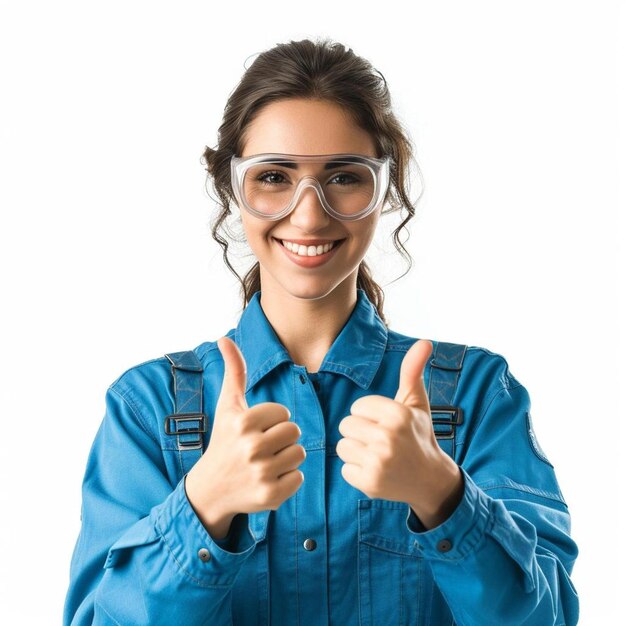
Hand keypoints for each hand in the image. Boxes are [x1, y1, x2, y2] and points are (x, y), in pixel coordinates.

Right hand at [185, 336, 305, 531]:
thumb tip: (224, 339)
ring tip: (264, 462)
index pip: (284, 412)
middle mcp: (250, 448)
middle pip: (294, 432)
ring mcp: (260, 474)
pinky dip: (288, 479)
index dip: (272, 420)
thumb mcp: (227, 405)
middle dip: (281, 438)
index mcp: (242, 422)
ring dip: (286, 458)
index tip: (255, 430)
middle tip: (261, 447)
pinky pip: (299, 477)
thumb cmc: (223, 440)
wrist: (210, 489)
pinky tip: (267, 479)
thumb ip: (234, 371)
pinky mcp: (270, 496)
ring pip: (299, 454)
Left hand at [336, 339, 463, 528]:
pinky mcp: (370, 482)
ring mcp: (379, 461)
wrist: (430, 480)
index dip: (368, 415)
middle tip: (382, 442)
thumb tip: (424, 342)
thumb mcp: (416, 403)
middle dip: (360, 433)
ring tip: (378, 456)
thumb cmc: (419, 435)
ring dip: (357, 452)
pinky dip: (357, 471)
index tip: (386, 425)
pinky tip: (377, 472)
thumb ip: (413, 371)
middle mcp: (388, 437)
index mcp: (397, 414)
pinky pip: (345, 468)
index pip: (356, 407)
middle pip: (346, 425)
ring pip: (343, 446)